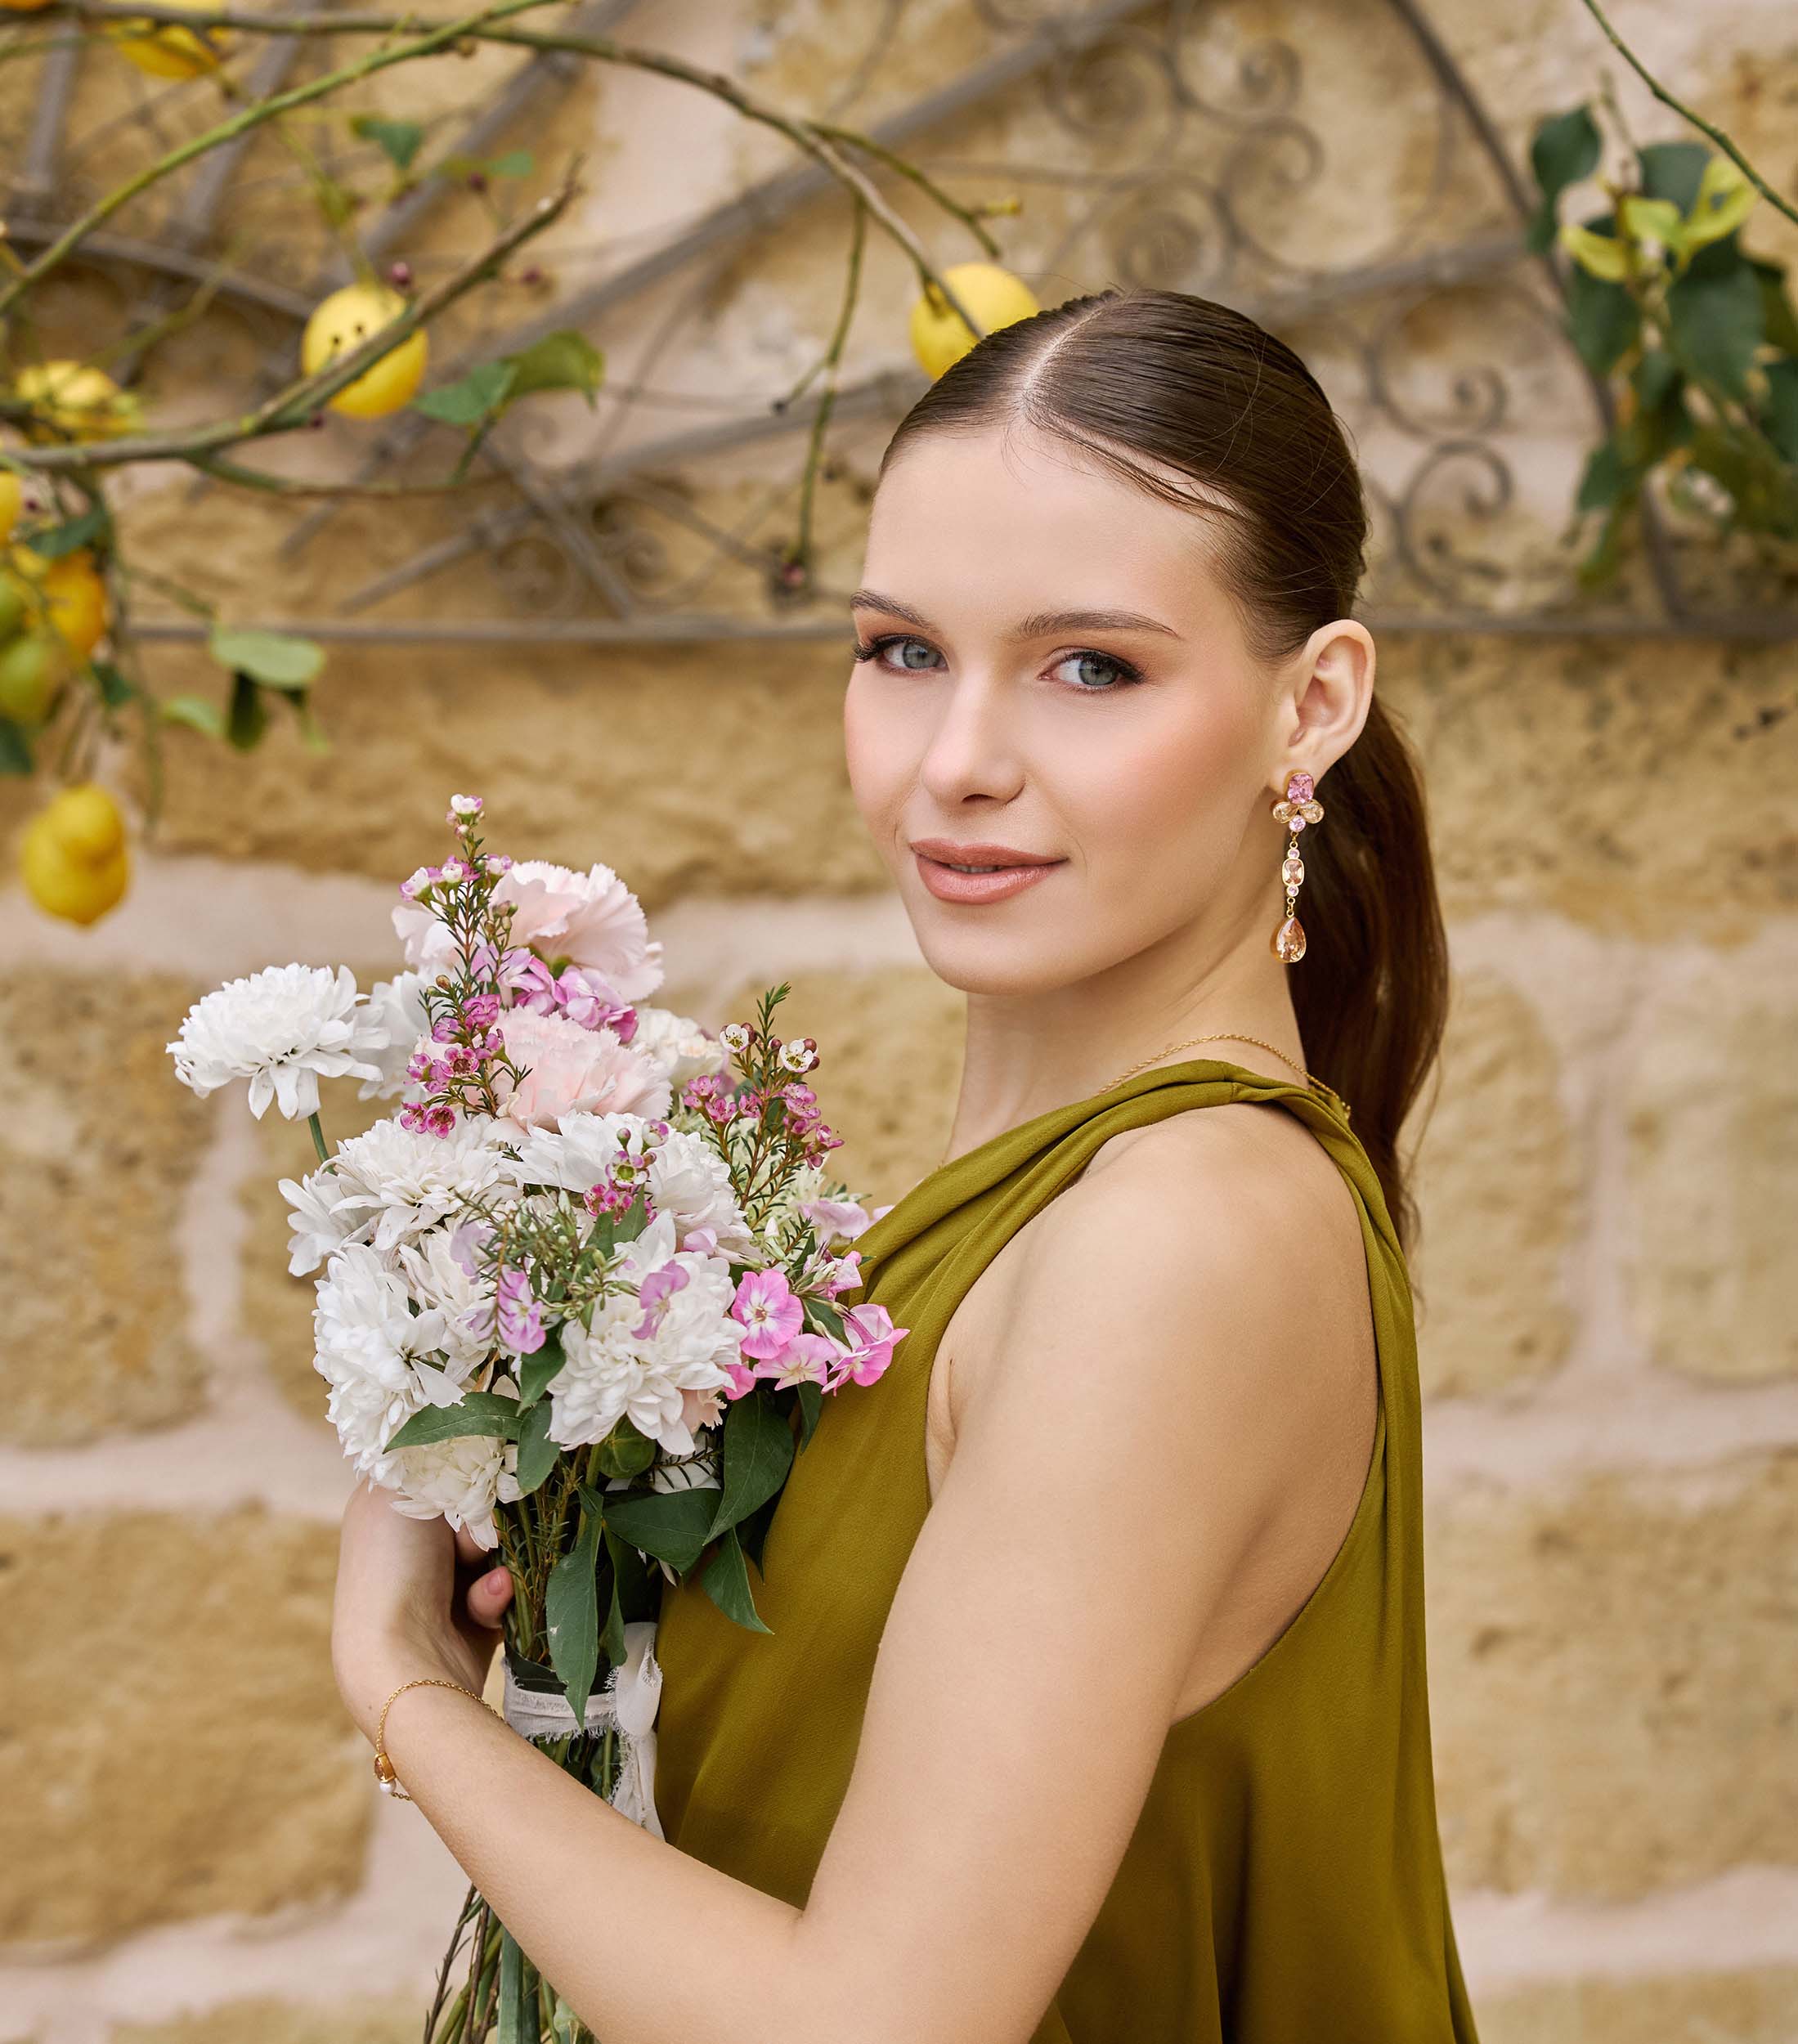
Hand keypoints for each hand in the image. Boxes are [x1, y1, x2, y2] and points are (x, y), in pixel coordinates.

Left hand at [331, 1475, 516, 1742]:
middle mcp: (412, 1545)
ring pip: (496, 1548)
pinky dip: (495, 1595)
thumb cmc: (393, 1568)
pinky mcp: (469, 1617)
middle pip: (476, 1507)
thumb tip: (471, 1444)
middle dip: (487, 1520)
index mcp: (387, 1509)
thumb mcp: (403, 1489)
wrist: (401, 1661)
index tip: (479, 1476)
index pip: (441, 1469)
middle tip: (480, 1535)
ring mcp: (441, 1582)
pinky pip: (501, 1589)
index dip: (466, 1471)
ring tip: (486, 1579)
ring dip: (497, 1560)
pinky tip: (484, 1606)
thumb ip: (436, 1457)